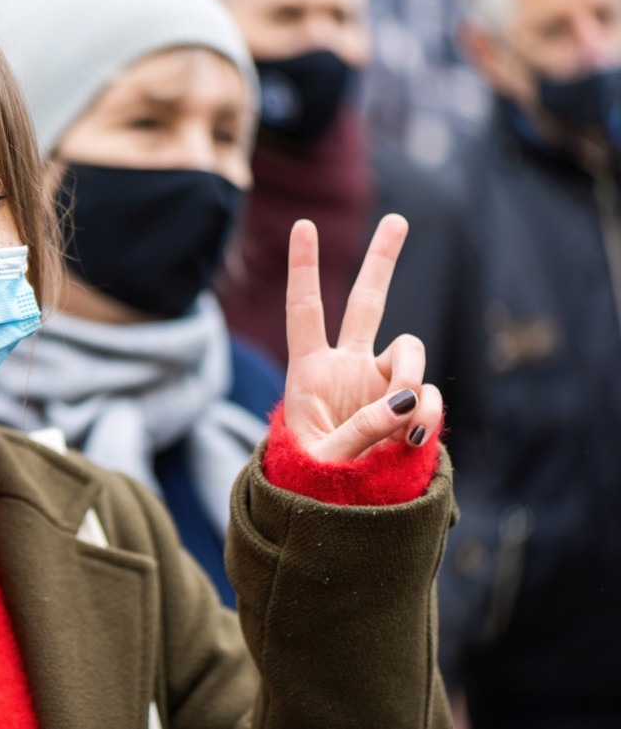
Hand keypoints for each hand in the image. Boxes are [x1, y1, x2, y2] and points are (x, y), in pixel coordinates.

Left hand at [283, 214, 441, 460]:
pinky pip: (426, 395)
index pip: (304, 310)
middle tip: (398, 219)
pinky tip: (412, 436)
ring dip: (410, 377)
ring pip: (409, 351)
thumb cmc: (312, 482)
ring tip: (401, 422)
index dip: (304, 268)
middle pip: (365, 303)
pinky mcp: (407, 405)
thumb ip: (362, 429)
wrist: (339, 511)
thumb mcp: (325, 457)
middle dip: (382, 261)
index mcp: (309, 371)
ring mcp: (380, 384)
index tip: (304, 225)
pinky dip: (426, 411)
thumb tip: (404, 401)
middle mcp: (346, 367)